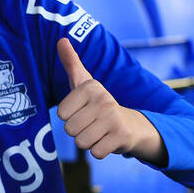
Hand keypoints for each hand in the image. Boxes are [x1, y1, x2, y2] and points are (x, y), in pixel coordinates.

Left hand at [56, 39, 166, 164]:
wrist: (132, 124)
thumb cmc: (99, 103)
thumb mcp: (84, 82)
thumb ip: (71, 62)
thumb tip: (61, 39)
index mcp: (91, 86)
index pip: (61, 114)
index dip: (70, 117)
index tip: (84, 110)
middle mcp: (103, 99)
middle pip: (70, 129)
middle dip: (79, 131)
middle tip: (92, 123)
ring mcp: (114, 118)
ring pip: (81, 142)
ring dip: (89, 141)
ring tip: (99, 131)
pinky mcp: (122, 136)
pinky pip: (95, 153)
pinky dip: (100, 151)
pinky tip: (108, 140)